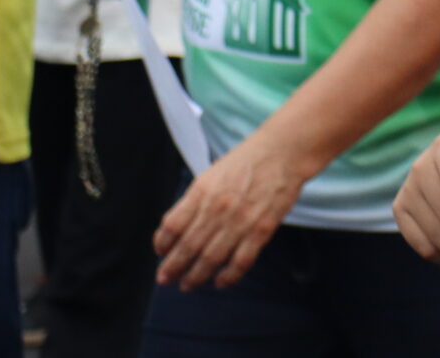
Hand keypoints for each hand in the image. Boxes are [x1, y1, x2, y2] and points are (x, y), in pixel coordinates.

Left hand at [154, 131, 311, 290]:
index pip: (172, 224)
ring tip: (187, 286)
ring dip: (197, 275)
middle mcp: (216, 208)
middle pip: (188, 245)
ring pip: (211, 257)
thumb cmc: (243, 164)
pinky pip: (241, 260)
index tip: (159, 253)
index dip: (162, 242)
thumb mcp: (209, 176)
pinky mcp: (262, 230)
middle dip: (173, 266)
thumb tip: (178, 227)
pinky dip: (229, 275)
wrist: (280, 155)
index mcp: (200, 192)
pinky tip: (220, 283)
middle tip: (164, 279)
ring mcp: (239, 221)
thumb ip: (195, 201)